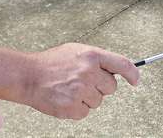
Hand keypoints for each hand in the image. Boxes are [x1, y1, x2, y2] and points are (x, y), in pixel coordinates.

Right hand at [15, 43, 138, 119]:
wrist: (28, 76)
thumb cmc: (51, 63)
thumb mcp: (76, 51)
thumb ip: (96, 59)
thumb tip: (117, 69)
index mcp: (91, 55)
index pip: (122, 64)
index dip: (133, 74)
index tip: (135, 80)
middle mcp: (88, 72)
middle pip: (111, 87)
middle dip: (101, 86)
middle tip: (84, 81)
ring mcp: (80, 90)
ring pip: (99, 101)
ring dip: (88, 98)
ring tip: (71, 88)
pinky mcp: (72, 107)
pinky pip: (86, 112)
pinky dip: (77, 108)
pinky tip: (66, 98)